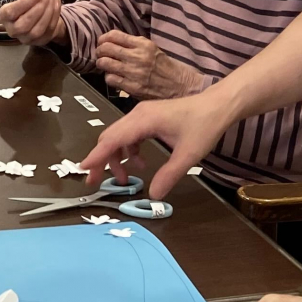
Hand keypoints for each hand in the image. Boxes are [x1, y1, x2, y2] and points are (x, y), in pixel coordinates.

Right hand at [0, 0, 65, 46]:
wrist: (35, 18)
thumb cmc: (26, 6)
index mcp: (5, 17)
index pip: (11, 13)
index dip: (25, 3)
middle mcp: (13, 31)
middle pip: (24, 25)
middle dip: (38, 9)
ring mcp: (26, 38)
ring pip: (38, 30)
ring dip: (48, 12)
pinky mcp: (40, 41)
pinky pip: (48, 30)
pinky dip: (54, 15)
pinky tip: (56, 4)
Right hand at [80, 90, 234, 198]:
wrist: (218, 105)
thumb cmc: (204, 125)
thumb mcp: (188, 155)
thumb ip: (169, 175)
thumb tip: (153, 195)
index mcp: (144, 121)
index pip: (112, 139)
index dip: (96, 156)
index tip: (83, 170)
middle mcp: (138, 115)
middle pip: (109, 138)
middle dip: (101, 161)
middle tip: (95, 182)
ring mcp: (142, 115)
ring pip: (118, 137)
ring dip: (117, 157)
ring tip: (124, 177)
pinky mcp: (148, 118)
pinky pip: (129, 135)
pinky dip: (128, 150)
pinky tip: (141, 163)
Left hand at [94, 32, 205, 99]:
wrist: (179, 86)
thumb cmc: (165, 67)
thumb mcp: (152, 49)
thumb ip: (134, 45)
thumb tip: (112, 42)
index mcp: (143, 44)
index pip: (114, 35)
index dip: (103, 38)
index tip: (101, 42)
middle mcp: (138, 56)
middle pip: (106, 48)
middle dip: (99, 51)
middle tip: (100, 54)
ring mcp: (134, 72)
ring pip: (105, 63)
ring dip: (101, 64)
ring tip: (104, 65)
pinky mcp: (132, 87)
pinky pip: (110, 79)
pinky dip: (109, 77)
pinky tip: (114, 77)